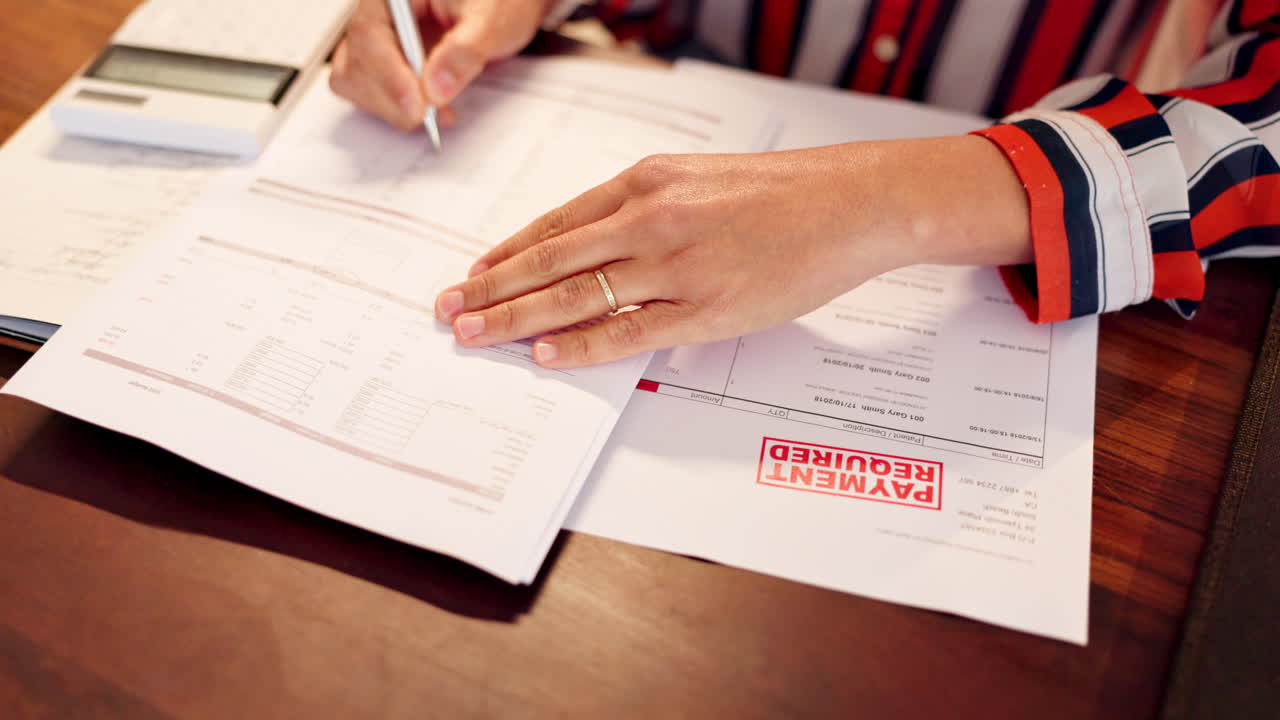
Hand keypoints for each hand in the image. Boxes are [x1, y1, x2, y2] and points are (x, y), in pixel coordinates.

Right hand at [330, 0, 553, 130]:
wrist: (504, 7)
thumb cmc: (496, 1)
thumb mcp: (489, 18)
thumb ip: (464, 50)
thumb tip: (436, 88)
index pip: (369, 33)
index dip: (388, 76)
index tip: (417, 107)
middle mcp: (377, 13)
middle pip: (356, 61)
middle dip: (392, 98)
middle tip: (432, 116)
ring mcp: (376, 39)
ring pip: (355, 81)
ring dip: (391, 108)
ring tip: (437, 112)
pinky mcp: (383, 63)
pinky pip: (370, 92)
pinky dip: (395, 109)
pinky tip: (429, 110)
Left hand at [434, 136, 1033, 367]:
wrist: (850, 202)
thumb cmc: (780, 192)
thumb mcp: (699, 180)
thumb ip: (645, 209)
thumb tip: (596, 246)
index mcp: (646, 181)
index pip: (557, 223)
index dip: (507, 252)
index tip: (472, 273)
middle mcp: (650, 218)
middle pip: (550, 260)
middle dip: (490, 288)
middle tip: (445, 310)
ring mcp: (675, 265)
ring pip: (576, 296)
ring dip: (516, 319)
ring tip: (473, 334)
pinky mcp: (706, 309)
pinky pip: (629, 331)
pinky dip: (582, 345)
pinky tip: (545, 355)